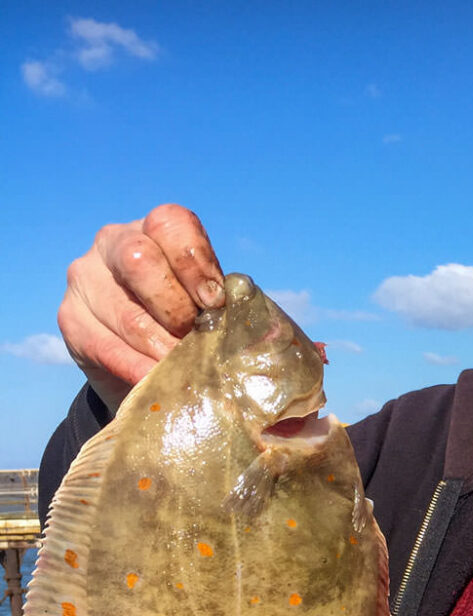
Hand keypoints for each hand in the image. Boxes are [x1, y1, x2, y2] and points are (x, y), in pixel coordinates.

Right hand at [58, 204, 224, 411]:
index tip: (215, 302)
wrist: (145, 360)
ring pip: (128, 314)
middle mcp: (113, 242)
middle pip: (140, 260)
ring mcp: (86, 279)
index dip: (196, 262)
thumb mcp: (210, 305)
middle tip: (197, 338)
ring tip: (189, 369)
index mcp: (154, 230)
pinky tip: (159, 382)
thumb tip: (250, 319)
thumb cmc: (190, 324)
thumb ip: (223, 302)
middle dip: (177, 308)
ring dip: (165, 348)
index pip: (170, 224)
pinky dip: (140, 369)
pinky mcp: (71, 320)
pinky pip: (107, 348)